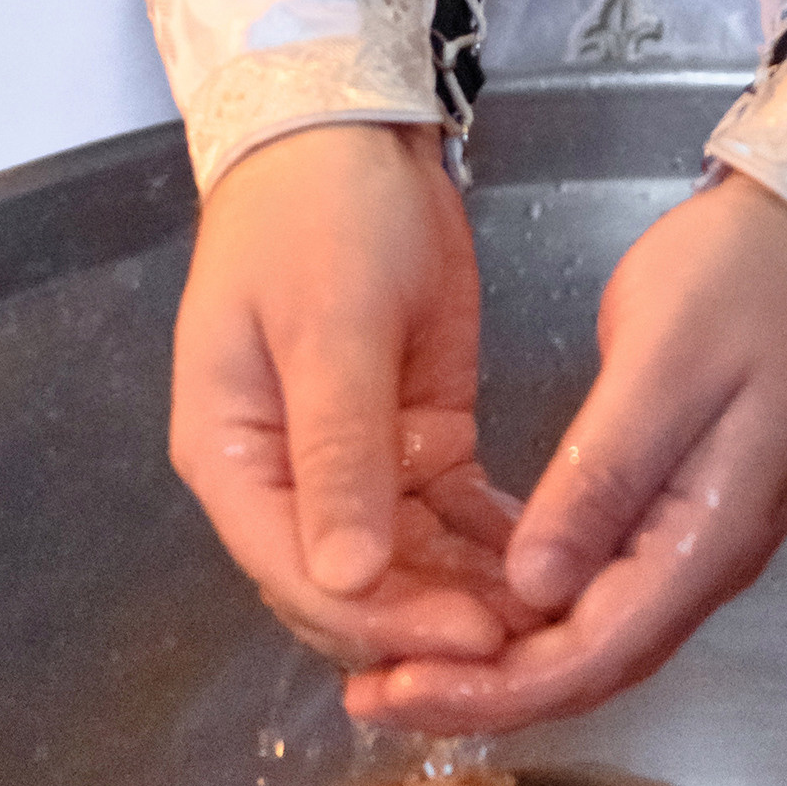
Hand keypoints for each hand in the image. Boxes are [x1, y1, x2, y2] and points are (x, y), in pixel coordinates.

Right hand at [171, 125, 536, 668]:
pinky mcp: (412, 448)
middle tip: (530, 647)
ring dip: (468, 602)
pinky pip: (446, 527)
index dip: (384, 622)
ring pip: (404, 572)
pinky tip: (551, 578)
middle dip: (430, 627)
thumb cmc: (319, 220)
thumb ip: (338, 454)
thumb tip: (345, 578)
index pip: (298, 577)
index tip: (472, 641)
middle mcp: (284, 484)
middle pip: (350, 592)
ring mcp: (349, 472)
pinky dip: (488, 556)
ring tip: (552, 625)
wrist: (352, 137)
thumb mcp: (330, 330)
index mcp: (234, 461)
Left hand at [346, 171, 786, 731]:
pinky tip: (461, 599)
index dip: (494, 688)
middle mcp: (702, 564)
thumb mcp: (662, 366)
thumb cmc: (743, 283)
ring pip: (587, 637)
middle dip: (480, 692)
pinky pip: (593, 590)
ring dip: (495, 662)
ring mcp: (690, 541)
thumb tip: (530, 587)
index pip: (593, 655)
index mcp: (707, 540)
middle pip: (587, 667)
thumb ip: (601, 480)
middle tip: (373, 695)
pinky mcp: (670, 512)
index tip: (400, 688)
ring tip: (396, 662)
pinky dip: (522, 610)